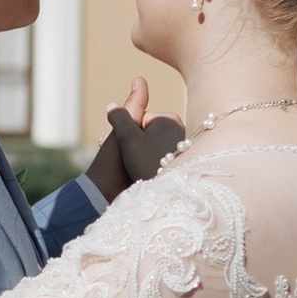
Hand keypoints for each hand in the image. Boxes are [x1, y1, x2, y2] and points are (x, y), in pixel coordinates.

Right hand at [85, 79, 186, 201]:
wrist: (171, 193)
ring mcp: (184, 144)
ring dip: (140, 154)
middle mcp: (180, 127)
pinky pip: (161, 154)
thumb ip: (119, 118)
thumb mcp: (128, 139)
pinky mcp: (185, 158)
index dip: (123, 134)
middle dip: (131, 144)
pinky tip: (147, 173)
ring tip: (134, 168)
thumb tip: (112, 104)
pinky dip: (152, 161)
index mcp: (168, 118)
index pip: (137, 120)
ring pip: (153, 145)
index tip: (115, 148)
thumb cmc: (149, 164)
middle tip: (122, 161)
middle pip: (146, 132)